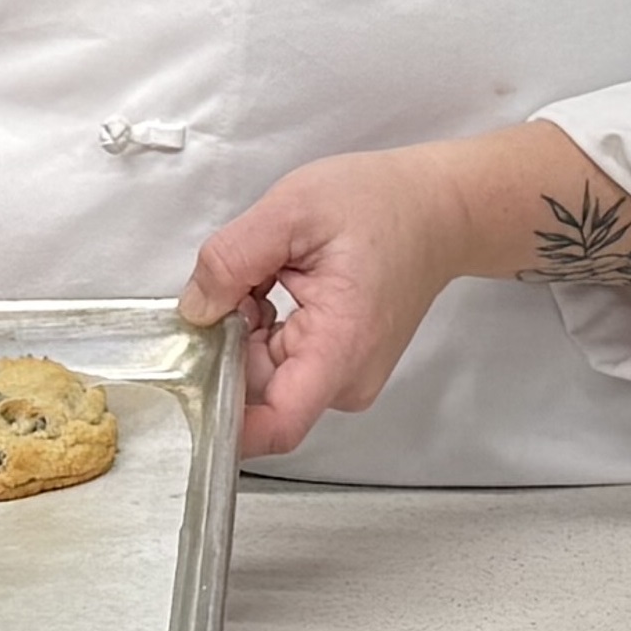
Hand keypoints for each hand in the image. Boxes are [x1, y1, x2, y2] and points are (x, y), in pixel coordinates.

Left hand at [179, 142, 494, 462]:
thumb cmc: (382, 204)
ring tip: (271, 273)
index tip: (192, 376)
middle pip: (257, 392)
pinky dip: (263, 328)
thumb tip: (195, 310)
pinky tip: (280, 285)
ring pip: (263, 375)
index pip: (275, 426)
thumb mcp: (293, 210)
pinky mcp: (340, 366)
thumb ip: (233, 259)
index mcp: (340, 347)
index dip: (225, 416)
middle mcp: (347, 378)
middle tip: (241, 280)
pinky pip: (281, 363)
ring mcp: (345, 377)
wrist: (439, 210)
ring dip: (246, 330)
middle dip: (229, 341)